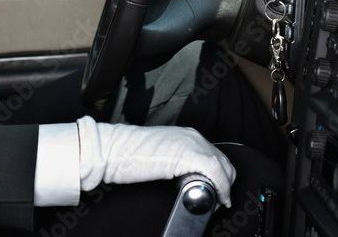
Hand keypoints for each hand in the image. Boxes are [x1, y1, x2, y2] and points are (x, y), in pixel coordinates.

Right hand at [76, 116, 235, 206]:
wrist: (113, 149)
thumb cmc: (127, 153)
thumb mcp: (158, 154)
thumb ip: (175, 160)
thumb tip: (184, 177)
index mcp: (185, 135)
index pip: (214, 155)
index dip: (220, 175)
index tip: (217, 190)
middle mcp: (191, 136)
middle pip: (222, 161)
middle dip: (224, 182)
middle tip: (217, 199)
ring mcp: (191, 144)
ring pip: (223, 167)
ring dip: (223, 187)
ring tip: (216, 201)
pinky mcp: (188, 155)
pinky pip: (215, 173)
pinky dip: (221, 188)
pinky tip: (217, 199)